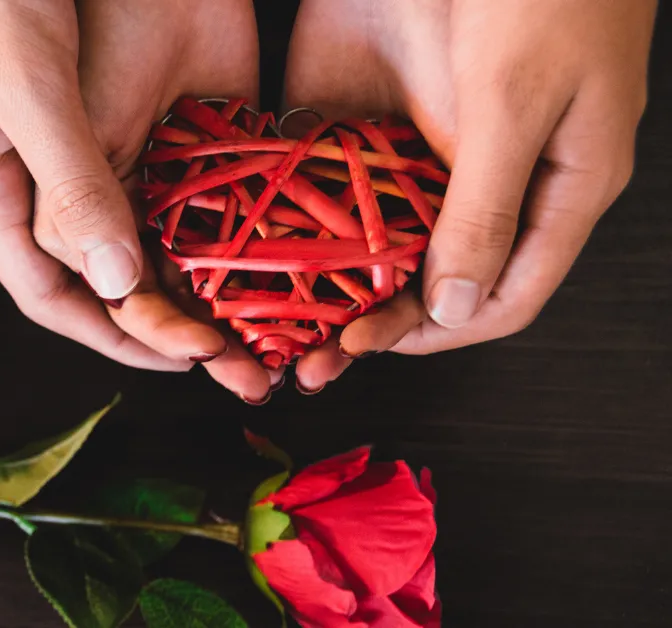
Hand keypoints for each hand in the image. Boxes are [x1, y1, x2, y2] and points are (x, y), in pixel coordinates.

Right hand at [0, 1, 278, 400]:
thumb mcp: (22, 83)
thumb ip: (67, 180)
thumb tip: (117, 280)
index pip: (52, 293)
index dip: (114, 338)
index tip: (185, 362)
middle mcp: (44, 176)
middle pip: (111, 272)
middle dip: (173, 318)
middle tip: (246, 353)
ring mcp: (86, 138)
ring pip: (146, 225)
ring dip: (201, 266)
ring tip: (267, 303)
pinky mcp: (123, 100)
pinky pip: (171, 167)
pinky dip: (212, 198)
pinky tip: (264, 216)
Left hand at [282, 0, 655, 391]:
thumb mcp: (513, 99)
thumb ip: (485, 205)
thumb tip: (455, 306)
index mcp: (554, 183)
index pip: (503, 292)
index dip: (442, 332)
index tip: (376, 348)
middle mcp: (485, 173)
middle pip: (431, 273)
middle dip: (374, 317)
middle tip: (311, 354)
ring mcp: (429, 140)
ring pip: (380, 231)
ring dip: (331, 277)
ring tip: (275, 315)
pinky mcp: (380, 104)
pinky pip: (342, 171)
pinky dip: (306, 207)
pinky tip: (259, 239)